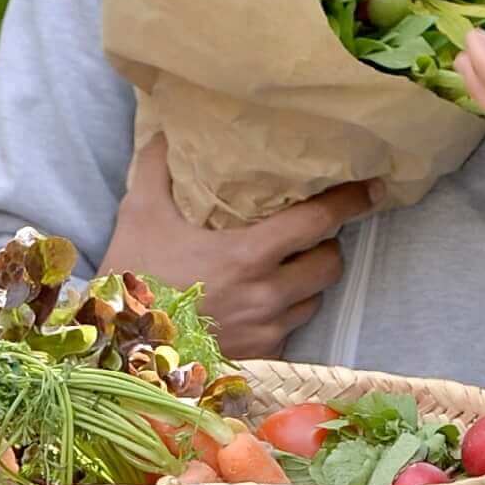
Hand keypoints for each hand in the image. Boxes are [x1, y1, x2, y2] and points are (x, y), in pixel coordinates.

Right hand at [103, 137, 374, 358]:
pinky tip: (263, 304)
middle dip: (326, 246)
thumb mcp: (139, 213)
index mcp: (248, 255)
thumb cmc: (130, 276)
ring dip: (308, 282)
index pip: (317, 222)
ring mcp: (266, 331)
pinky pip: (291, 331)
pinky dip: (285, 315)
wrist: (115, 347)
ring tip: (287, 269)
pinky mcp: (259, 359)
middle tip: (311, 234)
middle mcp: (267, 295)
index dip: (347, 202)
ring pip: (313, 300)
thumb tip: (164, 126)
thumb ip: (158, 167)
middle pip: (329, 264)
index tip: (369, 189)